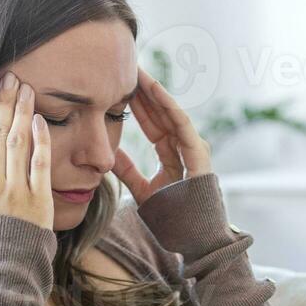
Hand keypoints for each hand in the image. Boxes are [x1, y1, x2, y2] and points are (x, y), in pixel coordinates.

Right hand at [0, 72, 52, 230]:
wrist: (0, 278)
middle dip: (3, 103)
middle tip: (10, 77)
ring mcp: (15, 192)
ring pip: (16, 143)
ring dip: (21, 112)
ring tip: (25, 87)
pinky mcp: (37, 202)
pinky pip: (39, 164)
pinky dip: (40, 140)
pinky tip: (40, 119)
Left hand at [111, 65, 212, 205]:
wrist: (194, 237)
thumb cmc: (173, 217)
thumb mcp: (142, 189)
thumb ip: (127, 171)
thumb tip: (107, 155)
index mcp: (171, 153)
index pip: (152, 122)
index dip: (136, 104)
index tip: (118, 85)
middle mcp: (184, 146)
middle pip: (161, 112)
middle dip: (144, 90)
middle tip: (127, 67)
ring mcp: (193, 147)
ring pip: (170, 112)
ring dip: (154, 91)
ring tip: (138, 71)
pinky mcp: (199, 152)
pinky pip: (182, 122)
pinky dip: (168, 105)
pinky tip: (154, 89)